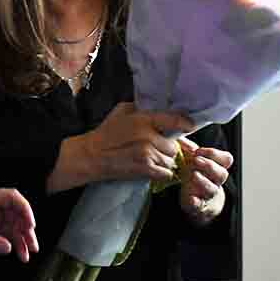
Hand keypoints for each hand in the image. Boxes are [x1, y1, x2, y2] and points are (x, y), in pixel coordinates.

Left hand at [0, 188, 38, 261]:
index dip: (24, 209)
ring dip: (23, 238)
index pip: (11, 197)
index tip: (30, 224)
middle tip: (33, 244)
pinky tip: (19, 254)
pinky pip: (6, 235)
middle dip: (26, 228)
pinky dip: (14, 244)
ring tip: (28, 254)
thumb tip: (8, 247)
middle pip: (16, 213)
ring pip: (14, 225)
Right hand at [47, 102, 194, 192]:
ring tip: (154, 158)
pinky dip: (163, 172)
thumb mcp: (122, 110)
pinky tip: (154, 168)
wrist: (91, 156)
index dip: (185, 124)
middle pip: (175, 145)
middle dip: (170, 147)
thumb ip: (142, 108)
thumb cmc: (106, 132)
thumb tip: (162, 107)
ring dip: (166, 161)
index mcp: (144, 119)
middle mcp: (149, 137)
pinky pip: (166, 173)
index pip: (176, 121)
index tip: (188, 126)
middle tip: (161, 147)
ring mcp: (148, 155)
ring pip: (172, 160)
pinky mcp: (145, 171)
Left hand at [177, 136, 232, 225]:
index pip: (226, 159)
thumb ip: (188, 147)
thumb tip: (179, 138)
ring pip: (212, 189)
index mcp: (217, 166)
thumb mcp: (192, 157)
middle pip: (222, 174)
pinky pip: (200, 205)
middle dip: (209, 165)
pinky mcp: (198, 204)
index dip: (214, 154)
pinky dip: (196, 202)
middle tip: (195, 160)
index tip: (198, 151)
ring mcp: (208, 193)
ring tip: (193, 175)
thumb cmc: (194, 172)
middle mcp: (216, 180)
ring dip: (203, 181)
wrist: (193, 195)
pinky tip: (191, 198)